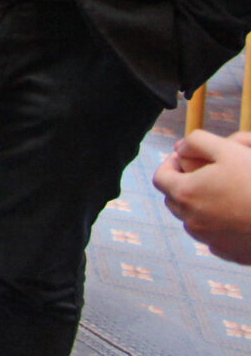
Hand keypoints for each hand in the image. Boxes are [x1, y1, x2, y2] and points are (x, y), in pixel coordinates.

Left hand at [155, 129, 250, 262]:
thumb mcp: (228, 150)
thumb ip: (197, 141)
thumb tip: (179, 147)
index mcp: (185, 194)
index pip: (160, 178)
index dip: (170, 165)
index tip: (183, 159)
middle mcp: (191, 221)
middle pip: (174, 200)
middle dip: (183, 185)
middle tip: (201, 175)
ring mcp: (209, 240)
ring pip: (192, 220)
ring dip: (199, 206)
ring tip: (220, 194)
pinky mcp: (229, 253)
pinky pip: (213, 238)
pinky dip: (218, 226)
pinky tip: (236, 215)